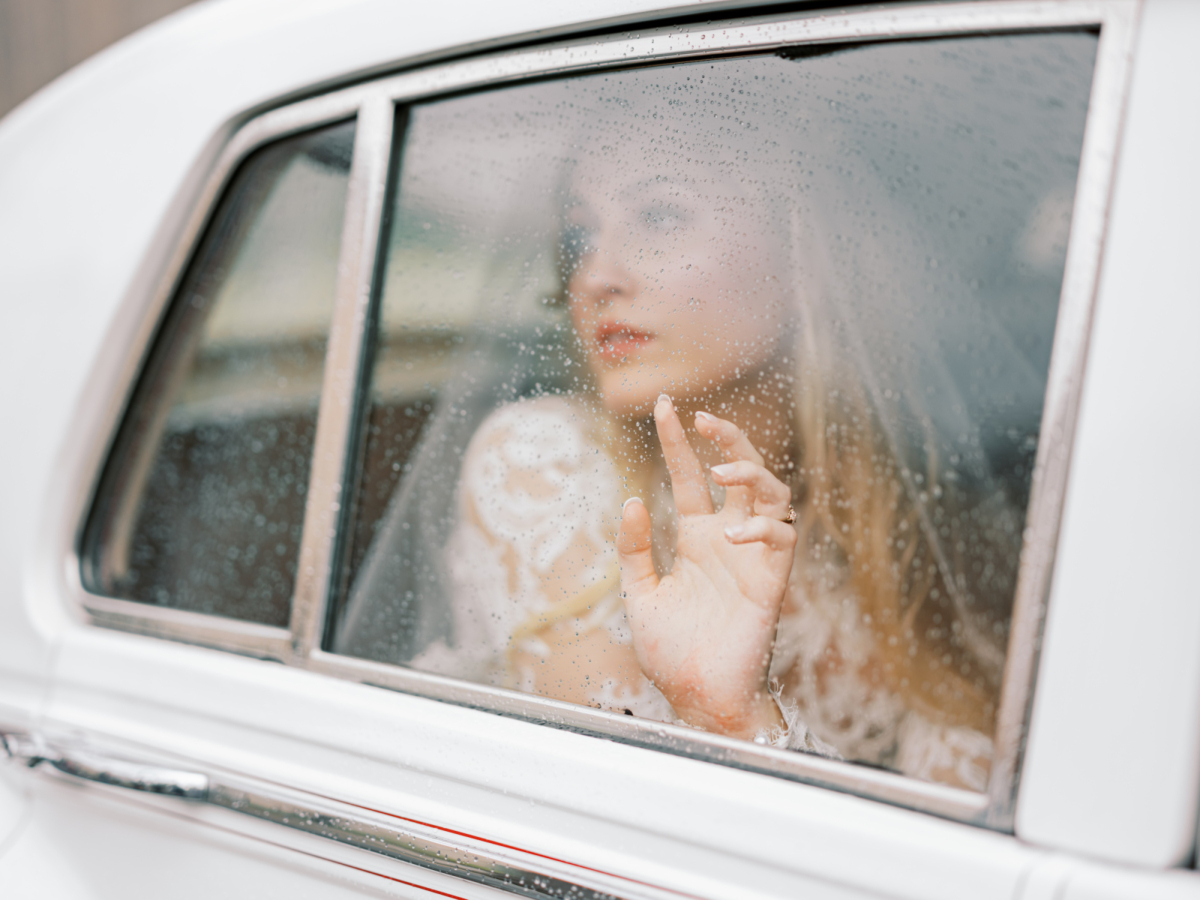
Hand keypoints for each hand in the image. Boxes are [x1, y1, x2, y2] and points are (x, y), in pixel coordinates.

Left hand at [617, 395, 796, 738]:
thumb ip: (635, 549)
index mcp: (697, 538)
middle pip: (740, 472)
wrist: (696, 699)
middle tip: (702, 419)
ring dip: (752, 473)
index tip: (664, 406)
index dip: (678, 442)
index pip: (690, 477)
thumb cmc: (672, 652)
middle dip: (726, 439)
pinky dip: (764, 527)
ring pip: (772, 494)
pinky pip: (782, 539)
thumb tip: (632, 500)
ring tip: (721, 470)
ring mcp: (753, 558)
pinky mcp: (771, 582)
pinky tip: (733, 533)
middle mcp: (728, 539)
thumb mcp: (640, 594)